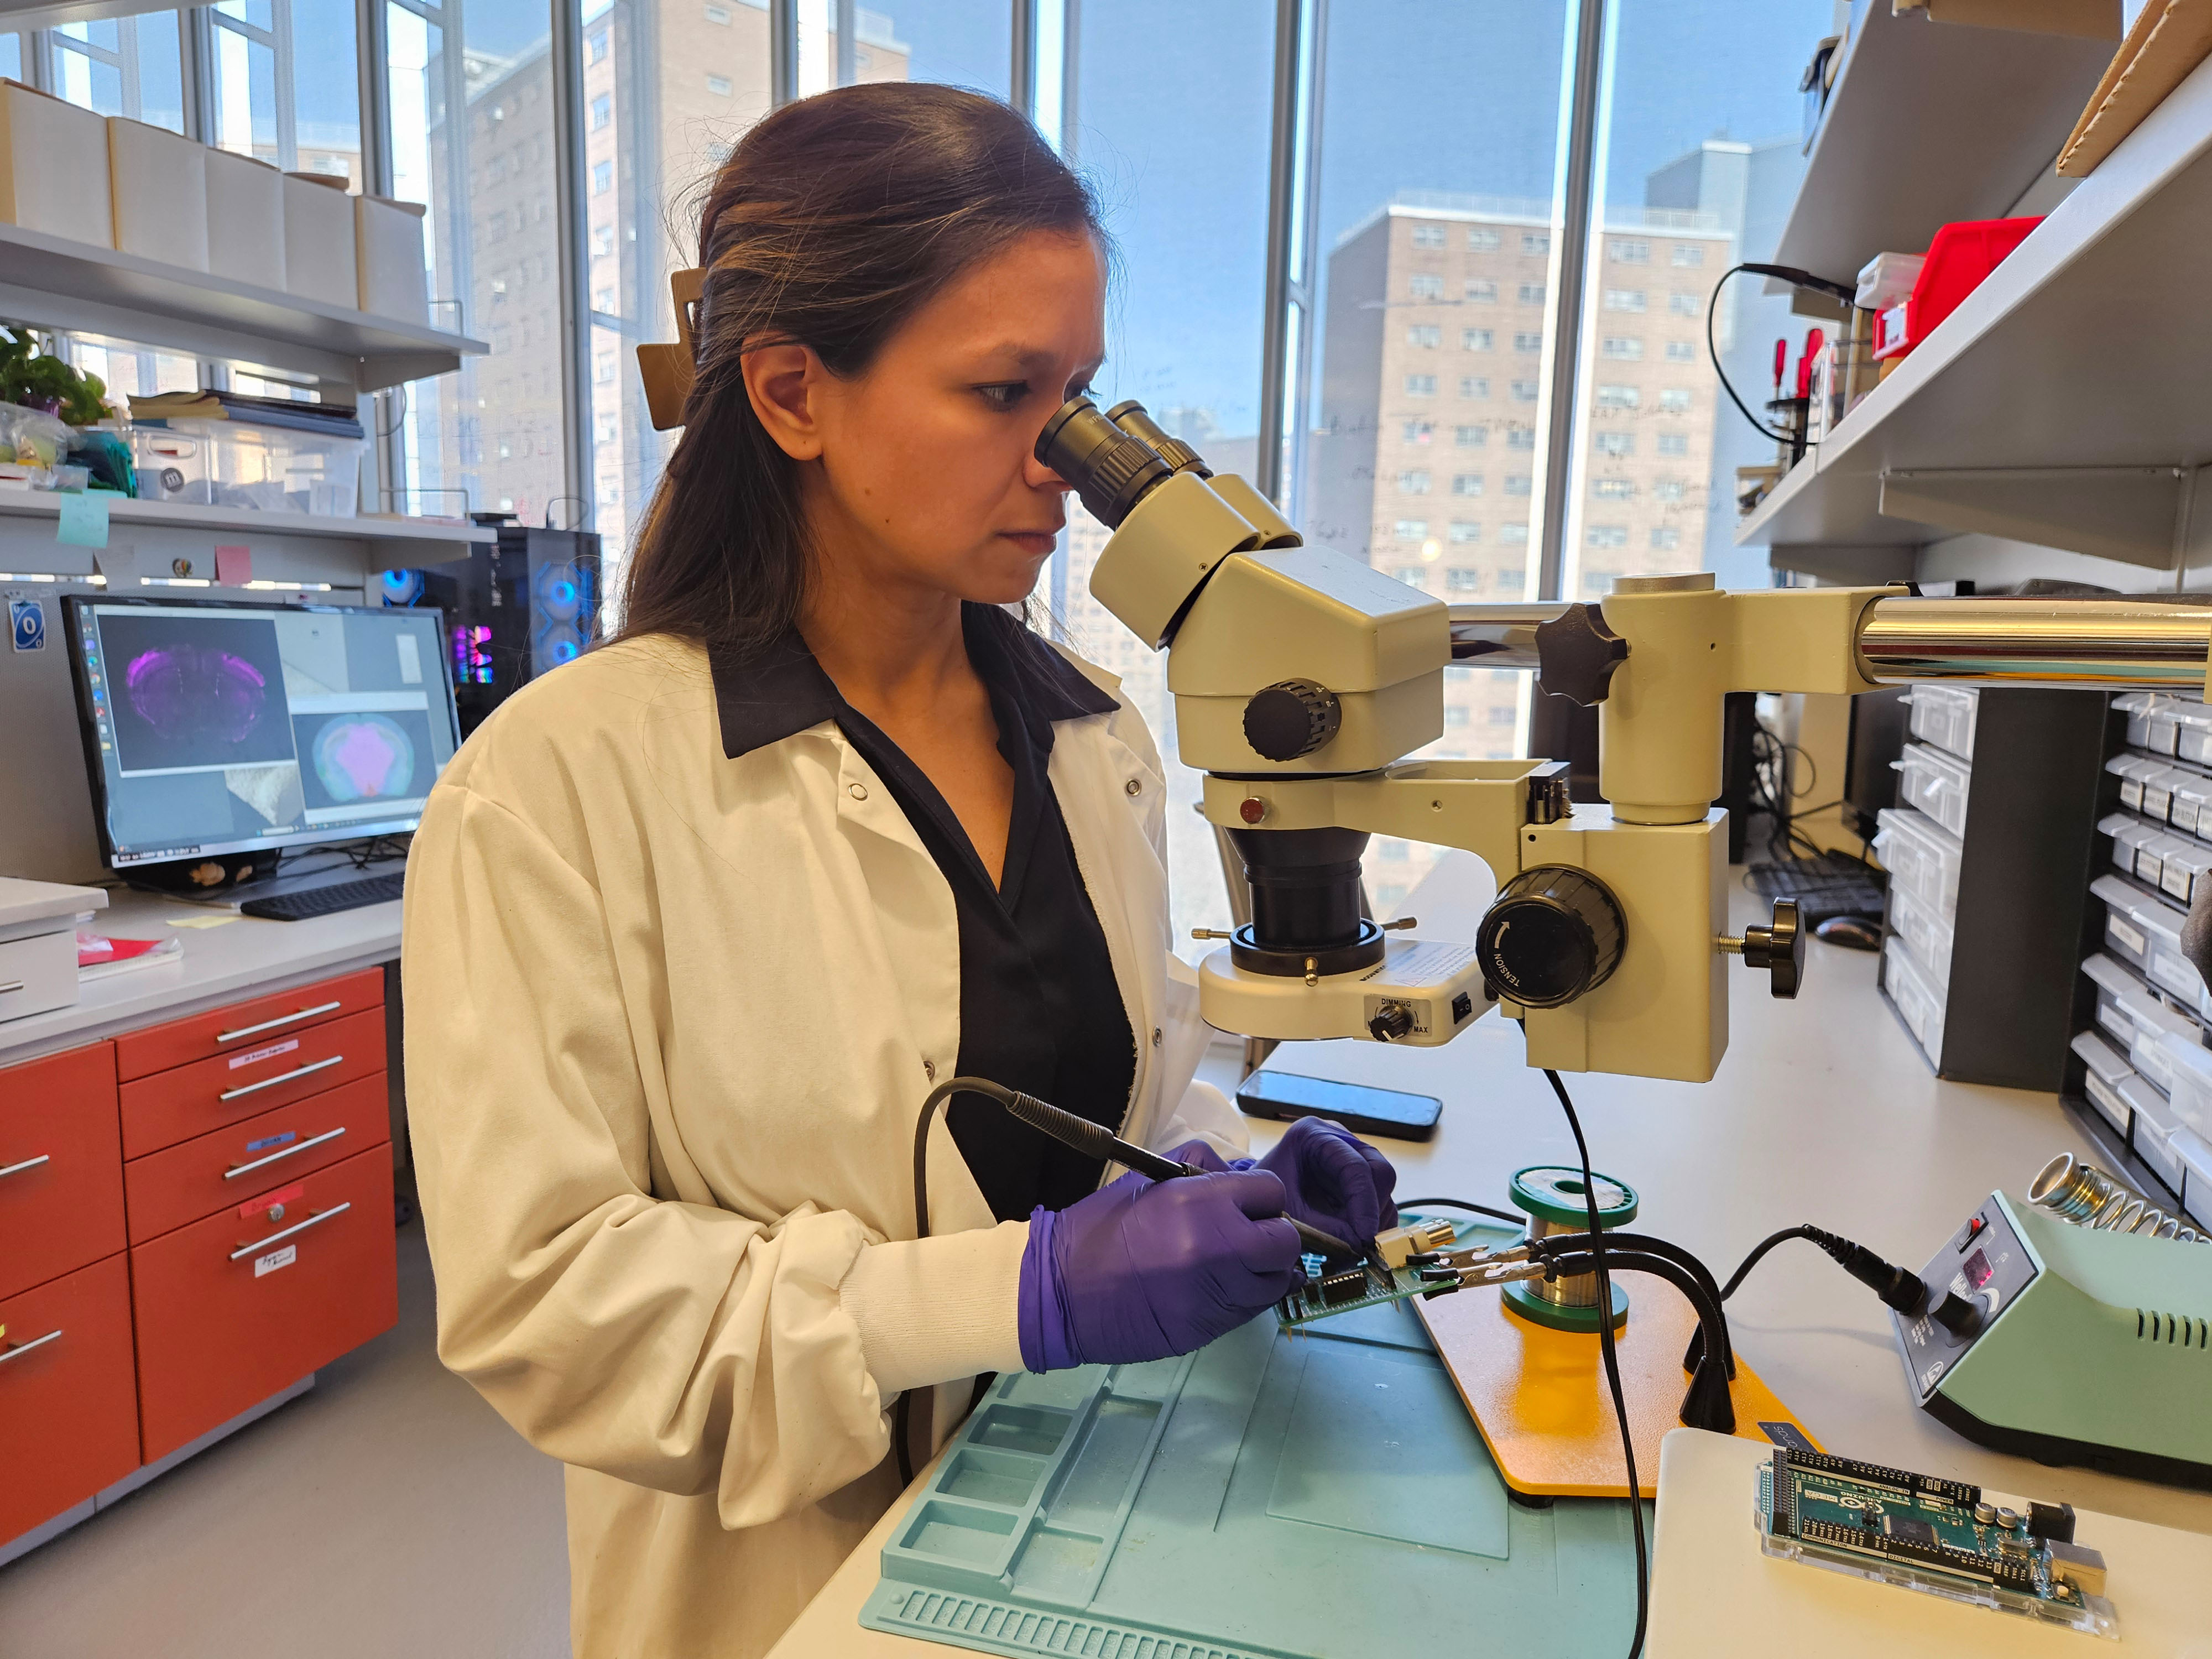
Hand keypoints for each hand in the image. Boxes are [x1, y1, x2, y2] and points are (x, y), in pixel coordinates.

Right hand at [1018, 1170, 1301, 1370]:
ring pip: (1276, 1282)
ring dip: (1263, 1272)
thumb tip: (1242, 1176)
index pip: (1271, 1193)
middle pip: (1286, 1243)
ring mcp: (1218, 1294)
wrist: (1063, 1290)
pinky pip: (1252, 1311)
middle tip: (1246, 1236)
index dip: (1261, 1197)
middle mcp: (1219, 1249)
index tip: (1245, 1204)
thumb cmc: (1102, 1227)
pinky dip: (1245, 1298)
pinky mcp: (1211, 1328)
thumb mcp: (1150, 1177)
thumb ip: (1202, 1166)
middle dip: (1273, 1236)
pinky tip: (1219, 1287)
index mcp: (1201, 1203)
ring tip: (1233, 1265)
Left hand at [1241, 1116, 1396, 1245]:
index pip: (1354, 1166)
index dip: (1364, 1203)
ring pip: (1383, 1187)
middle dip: (1374, 1210)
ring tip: (1356, 1249)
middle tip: (1363, 1243)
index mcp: (1314, 1135)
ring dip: (1376, 1221)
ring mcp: (1351, 1156)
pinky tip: (1358, 1244)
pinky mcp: (1358, 1178)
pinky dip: (1374, 1224)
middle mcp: (1339, 1140)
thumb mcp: (1290, 1214)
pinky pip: (1380, 1199)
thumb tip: (1361, 1245)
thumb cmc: (1265, 1198)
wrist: (1255, 1199)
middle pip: (1378, 1170)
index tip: (1364, 1235)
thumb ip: (1324, 1229)